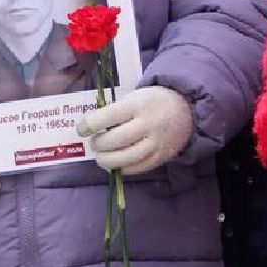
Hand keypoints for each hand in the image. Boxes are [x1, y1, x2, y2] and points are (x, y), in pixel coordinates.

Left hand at [77, 86, 193, 174]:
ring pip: (126, 158)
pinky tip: (116, 165)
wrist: (185, 109)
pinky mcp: (162, 157)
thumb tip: (92, 129)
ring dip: (108, 160)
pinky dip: (123, 169)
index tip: (81, 130)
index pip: (108, 116)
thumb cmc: (151, 101)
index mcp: (137, 104)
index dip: (89, 125)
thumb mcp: (133, 97)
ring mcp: (156, 143)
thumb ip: (115, 111)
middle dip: (99, 145)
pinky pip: (139, 168)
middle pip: (116, 140)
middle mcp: (148, 124)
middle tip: (94, 144)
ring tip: (101, 158)